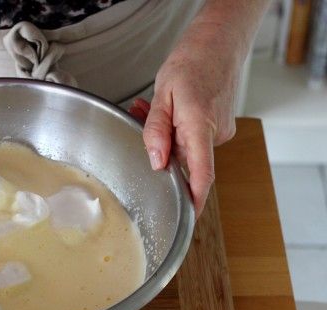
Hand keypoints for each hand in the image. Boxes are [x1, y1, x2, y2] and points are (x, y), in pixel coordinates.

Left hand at [130, 23, 241, 216]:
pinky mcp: (216, 125)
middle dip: (158, 151)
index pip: (200, 174)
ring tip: (148, 107)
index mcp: (199, 126)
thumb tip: (156, 162)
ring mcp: (217, 130)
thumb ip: (156, 130)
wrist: (219, 40)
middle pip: (183, 159)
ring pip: (184, 146)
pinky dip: (174, 127)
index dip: (194, 200)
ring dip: (163, 134)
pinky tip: (163, 108)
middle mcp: (213, 133)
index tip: (185, 219)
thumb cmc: (193, 60)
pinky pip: (191, 136)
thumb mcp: (163, 93)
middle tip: (140, 119)